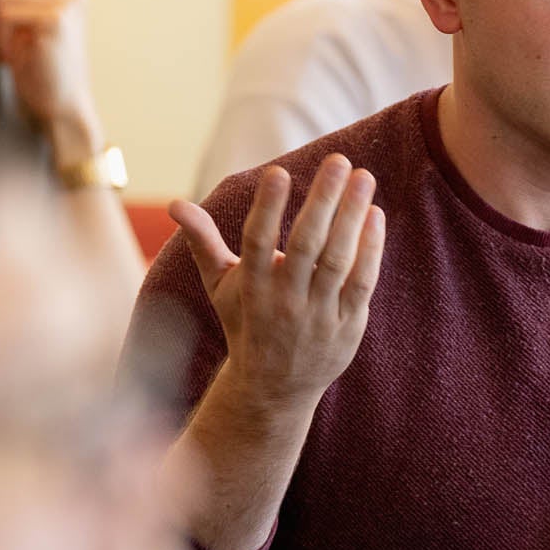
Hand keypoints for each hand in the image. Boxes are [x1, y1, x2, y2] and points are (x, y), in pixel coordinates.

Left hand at [0, 0, 101, 163]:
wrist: (63, 110)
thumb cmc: (44, 79)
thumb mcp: (28, 38)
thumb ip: (21, 8)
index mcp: (67, 0)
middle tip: (5, 51)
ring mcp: (64, 6)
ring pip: (4, 1)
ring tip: (13, 60)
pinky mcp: (54, 18)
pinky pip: (6, 14)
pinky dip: (1, 40)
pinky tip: (15, 61)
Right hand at [167, 156, 383, 412]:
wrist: (274, 389)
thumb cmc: (246, 322)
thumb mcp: (220, 286)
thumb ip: (203, 241)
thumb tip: (175, 204)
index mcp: (251, 288)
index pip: (257, 243)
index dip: (267, 208)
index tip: (278, 171)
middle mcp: (285, 302)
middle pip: (306, 246)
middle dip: (322, 200)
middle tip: (339, 159)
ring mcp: (318, 315)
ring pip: (337, 260)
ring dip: (352, 217)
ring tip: (364, 178)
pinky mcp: (347, 325)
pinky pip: (362, 282)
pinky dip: (370, 248)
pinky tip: (375, 215)